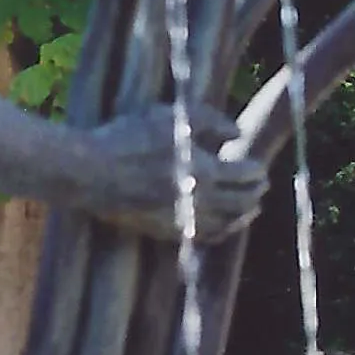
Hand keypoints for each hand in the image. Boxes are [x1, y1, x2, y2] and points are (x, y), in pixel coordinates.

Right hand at [88, 104, 268, 243]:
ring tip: (250, 208)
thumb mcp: (173, 117)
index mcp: (205, 172)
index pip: (246, 176)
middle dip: (255, 193)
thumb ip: (211, 121)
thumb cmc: (131, 138)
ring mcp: (183, 221)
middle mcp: (200, 202)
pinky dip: (220, 232)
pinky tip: (222, 225)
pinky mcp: (166, 232)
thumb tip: (237, 134)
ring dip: (243, 215)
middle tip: (261, 186)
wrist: (93, 172)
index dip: (257, 171)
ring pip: (226, 225)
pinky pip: (203, 237)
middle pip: (242, 203)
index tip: (260, 166)